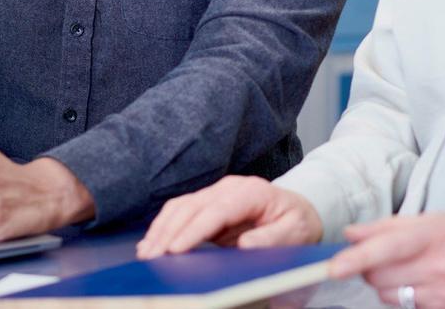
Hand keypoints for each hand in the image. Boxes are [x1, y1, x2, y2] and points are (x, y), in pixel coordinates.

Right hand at [136, 175, 322, 258]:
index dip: (194, 230)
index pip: (217, 210)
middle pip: (192, 206)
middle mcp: (229, 188)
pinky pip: (181, 211)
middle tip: (151, 257)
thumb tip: (246, 245)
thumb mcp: (295, 232)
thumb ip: (272, 238)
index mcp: (251, 192)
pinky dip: (164, 226)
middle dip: (169, 232)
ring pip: (181, 206)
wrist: (297, 209)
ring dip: (161, 229)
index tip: (175, 249)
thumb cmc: (296, 222)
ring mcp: (216, 193)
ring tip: (147, 253)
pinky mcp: (208, 203)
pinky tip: (153, 242)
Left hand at [329, 214, 444, 308]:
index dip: (357, 258)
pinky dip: (408, 298)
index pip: (387, 248)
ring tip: (411, 272)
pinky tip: (426, 286)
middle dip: (370, 269)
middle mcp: (439, 267)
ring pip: (389, 297)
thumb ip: (387, 227)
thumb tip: (351, 235)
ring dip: (388, 286)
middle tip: (384, 259)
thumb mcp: (432, 220)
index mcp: (434, 235)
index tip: (334, 267)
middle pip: (379, 278)